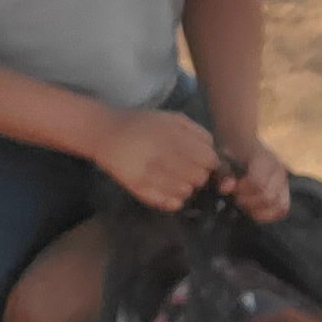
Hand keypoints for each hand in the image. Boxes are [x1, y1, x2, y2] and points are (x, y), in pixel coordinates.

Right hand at [95, 105, 223, 211]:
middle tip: (188, 171)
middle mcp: (162, 154)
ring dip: (185, 188)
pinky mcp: (137, 188)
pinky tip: (167, 190)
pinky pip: (167, 203)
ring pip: (185, 192)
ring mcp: (148, 173)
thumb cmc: (143, 124)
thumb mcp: (173, 118)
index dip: (210, 163)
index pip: (208, 160)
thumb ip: (198, 133)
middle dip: (198, 176)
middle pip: (199, 178)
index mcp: (173, 136)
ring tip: (175, 179)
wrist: (105, 132)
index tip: (203, 162)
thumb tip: (216, 153)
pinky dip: (173, 200)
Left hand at [226, 139, 290, 223]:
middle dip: (248, 202)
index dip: (242, 190)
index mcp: (265, 158)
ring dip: (259, 210)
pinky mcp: (285, 191)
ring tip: (245, 203)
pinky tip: (254, 209)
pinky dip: (268, 214)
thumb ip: (224, 174)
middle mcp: (279, 170)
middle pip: (269, 197)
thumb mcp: (223, 157)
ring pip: (279, 206)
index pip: (258, 183)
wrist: (242, 141)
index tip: (231, 189)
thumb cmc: (232, 149)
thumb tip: (225, 189)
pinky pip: (282, 209)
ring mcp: (285, 181)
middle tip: (236, 197)